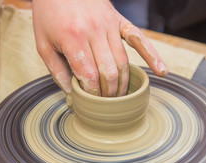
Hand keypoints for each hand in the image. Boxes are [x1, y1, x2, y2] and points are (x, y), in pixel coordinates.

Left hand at [32, 0, 167, 96]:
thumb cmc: (50, 15)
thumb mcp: (43, 44)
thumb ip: (57, 71)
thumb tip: (72, 94)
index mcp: (73, 37)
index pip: (89, 75)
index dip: (92, 93)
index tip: (91, 102)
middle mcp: (94, 30)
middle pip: (109, 73)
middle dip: (108, 93)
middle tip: (105, 104)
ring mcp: (109, 25)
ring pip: (122, 62)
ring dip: (122, 84)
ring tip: (118, 97)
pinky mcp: (119, 20)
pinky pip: (139, 39)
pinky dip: (152, 56)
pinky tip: (162, 71)